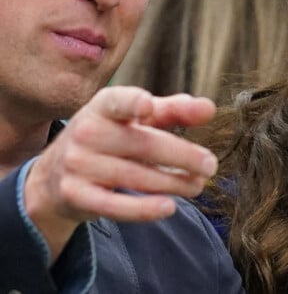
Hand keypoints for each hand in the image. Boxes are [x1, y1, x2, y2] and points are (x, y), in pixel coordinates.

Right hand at [24, 86, 217, 261]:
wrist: (54, 174)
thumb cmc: (111, 135)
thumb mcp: (137, 117)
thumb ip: (174, 110)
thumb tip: (209, 108)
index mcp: (104, 106)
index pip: (118, 101)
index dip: (132, 103)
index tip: (148, 106)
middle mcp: (87, 132)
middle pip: (142, 144)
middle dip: (181, 156)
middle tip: (211, 165)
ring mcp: (78, 164)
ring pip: (134, 176)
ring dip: (172, 183)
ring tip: (198, 185)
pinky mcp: (76, 195)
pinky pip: (114, 205)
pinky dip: (143, 209)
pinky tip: (169, 207)